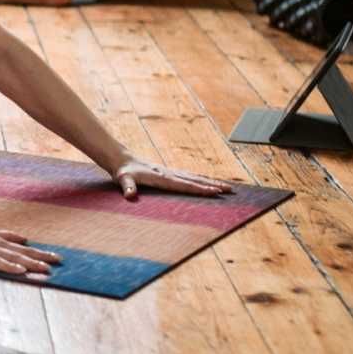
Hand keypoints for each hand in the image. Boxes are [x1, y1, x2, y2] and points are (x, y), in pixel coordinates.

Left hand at [110, 158, 233, 199]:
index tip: (215, 191)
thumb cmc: (123, 171)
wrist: (122, 159)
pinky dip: (201, 179)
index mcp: (162, 178)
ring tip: (227, 187)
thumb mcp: (123, 179)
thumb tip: (129, 194)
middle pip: (195, 180)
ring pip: (195, 177)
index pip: (184, 185)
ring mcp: (171, 172)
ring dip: (211, 182)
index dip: (200, 188)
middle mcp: (169, 174)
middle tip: (230, 190)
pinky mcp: (169, 173)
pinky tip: (209, 182)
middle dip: (213, 185)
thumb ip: (127, 186)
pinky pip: (189, 177)